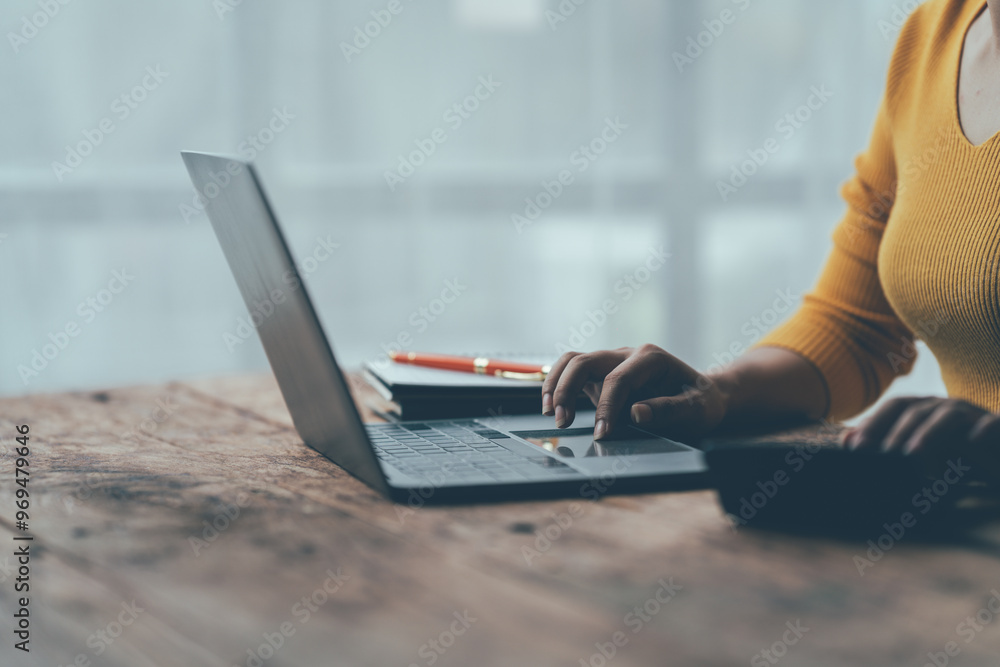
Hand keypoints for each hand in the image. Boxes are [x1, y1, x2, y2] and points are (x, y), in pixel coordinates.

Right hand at [541, 345, 729, 439]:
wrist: (702, 396)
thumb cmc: (700, 403)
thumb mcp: (696, 410)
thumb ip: (668, 411)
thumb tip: (635, 413)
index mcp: (651, 359)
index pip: (618, 379)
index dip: (606, 407)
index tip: (601, 434)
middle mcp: (628, 355)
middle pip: (586, 362)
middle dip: (568, 390)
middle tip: (562, 421)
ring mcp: (613, 362)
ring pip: (573, 361)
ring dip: (557, 384)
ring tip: (550, 412)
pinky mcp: (602, 375)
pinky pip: (573, 372)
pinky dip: (559, 385)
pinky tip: (553, 406)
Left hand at [841, 396, 999, 475]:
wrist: (998, 456)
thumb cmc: (956, 454)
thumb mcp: (920, 452)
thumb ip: (887, 444)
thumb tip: (847, 440)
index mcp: (925, 408)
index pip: (895, 406)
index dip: (874, 422)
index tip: (854, 446)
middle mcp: (945, 406)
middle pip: (916, 411)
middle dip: (896, 431)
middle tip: (881, 454)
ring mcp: (974, 414)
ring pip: (948, 417)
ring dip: (929, 434)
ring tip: (913, 454)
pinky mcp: (999, 426)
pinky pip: (992, 424)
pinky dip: (983, 430)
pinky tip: (974, 441)